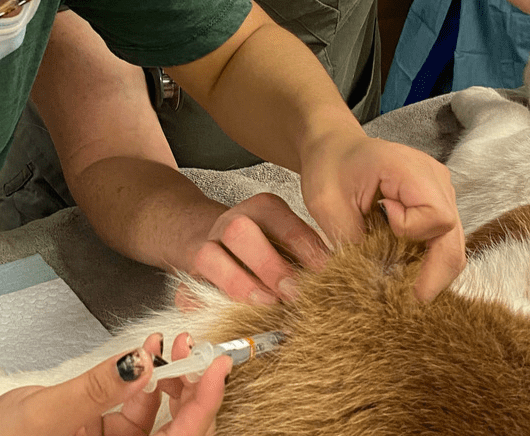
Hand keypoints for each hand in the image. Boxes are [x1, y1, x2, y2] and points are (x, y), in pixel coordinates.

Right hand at [0, 333, 228, 435]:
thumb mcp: (47, 415)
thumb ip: (95, 390)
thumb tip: (140, 364)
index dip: (203, 407)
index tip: (218, 369)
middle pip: (174, 430)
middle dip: (190, 390)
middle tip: (197, 349)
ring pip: (157, 418)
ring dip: (168, 379)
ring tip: (170, 342)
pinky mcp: (104, 434)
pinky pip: (134, 408)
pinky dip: (142, 379)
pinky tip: (146, 353)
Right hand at [187, 193, 328, 305]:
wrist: (214, 240)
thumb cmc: (267, 247)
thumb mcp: (290, 242)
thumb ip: (309, 256)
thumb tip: (345, 280)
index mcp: (261, 210)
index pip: (282, 221)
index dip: (305, 248)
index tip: (326, 273)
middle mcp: (230, 223)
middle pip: (240, 232)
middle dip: (269, 265)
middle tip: (295, 294)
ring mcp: (204, 247)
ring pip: (209, 257)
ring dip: (239, 284)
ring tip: (266, 306)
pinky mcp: (186, 276)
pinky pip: (184, 290)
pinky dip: (201, 306)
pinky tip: (225, 319)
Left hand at [299, 132, 462, 301]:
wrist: (334, 148)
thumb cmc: (328, 167)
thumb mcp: (326, 202)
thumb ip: (348, 238)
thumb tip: (369, 281)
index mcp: (410, 169)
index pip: (437, 216)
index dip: (412, 231)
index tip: (381, 222)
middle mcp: (436, 180)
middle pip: (454, 238)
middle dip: (433, 274)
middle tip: (407, 300)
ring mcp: (441, 192)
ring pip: (451, 244)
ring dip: (429, 268)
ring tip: (400, 282)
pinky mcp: (437, 204)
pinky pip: (441, 240)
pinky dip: (425, 258)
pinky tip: (403, 267)